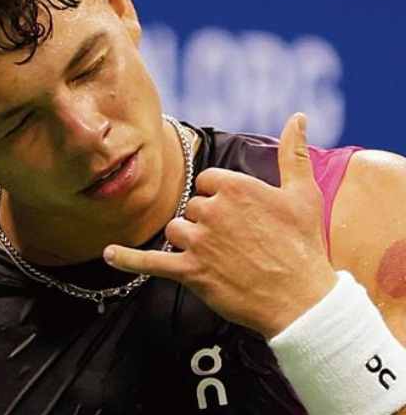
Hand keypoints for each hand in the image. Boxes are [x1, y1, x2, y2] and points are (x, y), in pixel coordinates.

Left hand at [104, 113, 337, 338]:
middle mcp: (212, 210)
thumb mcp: (303, 193)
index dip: (220, 198)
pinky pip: (150, 262)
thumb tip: (299, 116)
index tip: (239, 216)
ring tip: (221, 258)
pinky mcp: (189, 271)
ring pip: (175, 231)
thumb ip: (294, 152)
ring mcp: (198, 241)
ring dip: (189, 242)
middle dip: (207, 223)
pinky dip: (127, 259)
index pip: (207, 182)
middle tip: (238, 243)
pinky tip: (110, 254)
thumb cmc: (303, 244)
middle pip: (191, 207)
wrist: (301, 299)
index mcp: (235, 186)